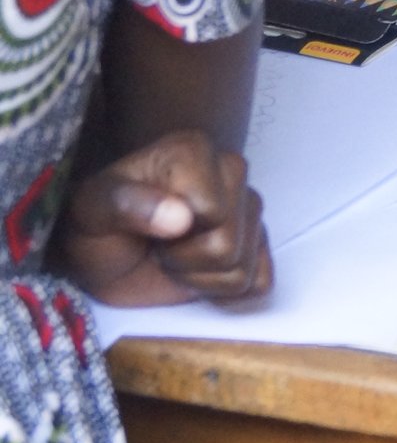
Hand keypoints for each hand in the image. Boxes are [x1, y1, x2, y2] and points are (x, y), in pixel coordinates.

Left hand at [53, 130, 270, 307]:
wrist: (107, 258)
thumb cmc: (98, 228)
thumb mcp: (89, 212)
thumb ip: (124, 204)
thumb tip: (182, 218)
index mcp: (193, 151)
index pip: (211, 210)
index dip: (173, 232)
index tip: (146, 226)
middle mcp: (231, 171)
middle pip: (227, 244)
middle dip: (185, 259)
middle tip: (158, 245)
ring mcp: (251, 209)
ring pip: (240, 269)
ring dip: (198, 277)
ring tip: (173, 257)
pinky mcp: (260, 245)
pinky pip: (259, 284)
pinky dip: (222, 291)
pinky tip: (199, 272)